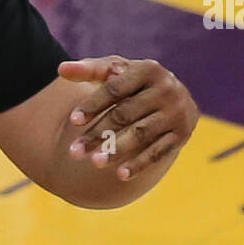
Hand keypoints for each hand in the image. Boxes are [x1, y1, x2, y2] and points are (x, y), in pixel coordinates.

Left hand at [57, 55, 197, 180]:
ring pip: (141, 134)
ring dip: (117, 150)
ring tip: (95, 163)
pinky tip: (120, 175)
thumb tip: (61, 69)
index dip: (93, 105)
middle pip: (125, 114)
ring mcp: (177, 112)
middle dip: (98, 133)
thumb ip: (89, 70)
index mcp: (149, 69)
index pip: (115, 89)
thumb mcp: (114, 71)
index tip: (72, 121)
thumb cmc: (133, 83)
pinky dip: (140, 164)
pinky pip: (159, 152)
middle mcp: (167, 89)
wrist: (171, 97)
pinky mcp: (182, 134)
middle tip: (74, 152)